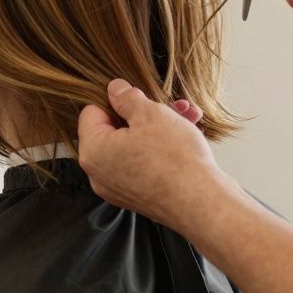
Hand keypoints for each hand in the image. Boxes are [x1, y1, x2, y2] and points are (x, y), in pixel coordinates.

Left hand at [77, 79, 224, 227]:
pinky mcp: (139, 196)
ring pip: (134, 145)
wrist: (201, 203)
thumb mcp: (150, 114)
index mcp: (93, 152)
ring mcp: (119, 188)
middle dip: (143, 114)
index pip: (92, 113)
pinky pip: (144, 164)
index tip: (138, 99)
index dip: (116, 101)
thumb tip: (115, 90)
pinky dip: (161, 148)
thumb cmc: (173, 159)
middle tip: (167, 105)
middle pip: (115, 130)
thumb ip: (127, 98)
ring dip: (159, 127)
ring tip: (186, 115)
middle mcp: (100, 174)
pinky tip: (188, 134)